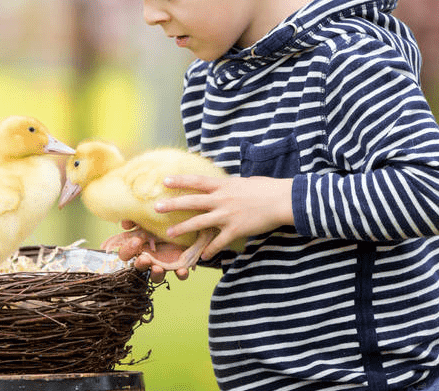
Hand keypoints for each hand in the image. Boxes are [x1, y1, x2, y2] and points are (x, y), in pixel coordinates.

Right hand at [109, 221, 189, 282]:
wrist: (181, 220)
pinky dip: (180, 274)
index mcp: (138, 246)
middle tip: (145, 259)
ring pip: (156, 276)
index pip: (125, 253)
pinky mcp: (179, 264)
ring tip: (158, 268)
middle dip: (141, 264)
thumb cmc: (159, 218)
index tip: (135, 242)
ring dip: (156, 274)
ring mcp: (163, 263)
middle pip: (139, 266)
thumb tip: (126, 224)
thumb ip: (134, 219)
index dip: (128, 250)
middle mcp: (149, 257)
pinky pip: (179, 274)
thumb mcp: (146, 215)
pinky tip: (182, 270)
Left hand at [156, 174, 294, 260]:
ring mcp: (227, 215)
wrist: (281, 200)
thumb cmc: (266, 188)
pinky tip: (203, 258)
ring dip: (183, 228)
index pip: (197, 181)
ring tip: (170, 233)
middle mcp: (222, 199)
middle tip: (156, 207)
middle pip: (192, 202)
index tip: (164, 180)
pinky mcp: (235, 230)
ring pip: (199, 223)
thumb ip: (229, 186)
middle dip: (173, 204)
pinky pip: (219, 242)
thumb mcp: (243, 182)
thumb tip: (222, 186)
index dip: (180, 181)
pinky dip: (210, 251)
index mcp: (223, 185)